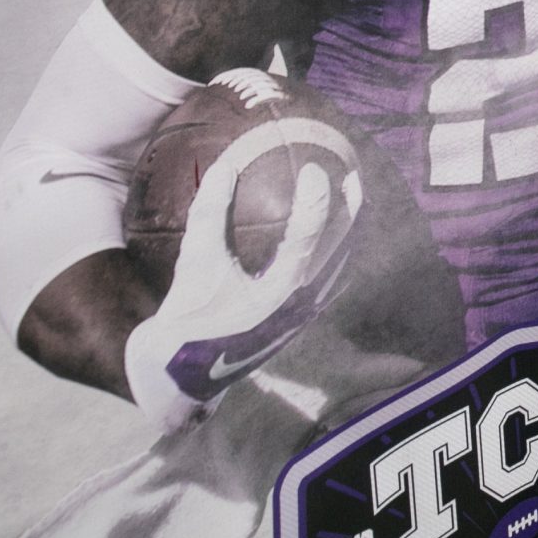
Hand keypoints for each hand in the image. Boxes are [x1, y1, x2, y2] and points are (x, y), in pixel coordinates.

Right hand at [123, 116, 363, 430]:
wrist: (183, 371)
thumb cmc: (190, 314)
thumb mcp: (196, 261)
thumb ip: (210, 212)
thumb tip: (226, 165)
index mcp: (281, 289)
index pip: (309, 234)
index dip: (316, 198)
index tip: (315, 170)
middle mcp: (302, 302)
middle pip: (341, 248)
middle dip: (351, 211)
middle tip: (353, 177)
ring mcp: (306, 313)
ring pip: (340, 265)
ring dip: (348, 231)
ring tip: (350, 200)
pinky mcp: (300, 320)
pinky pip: (329, 279)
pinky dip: (334, 252)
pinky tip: (330, 237)